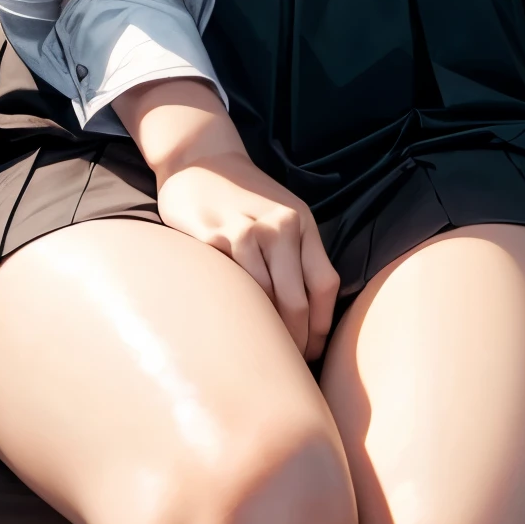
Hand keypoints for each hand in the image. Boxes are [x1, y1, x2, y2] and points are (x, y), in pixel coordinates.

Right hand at [114, 80, 339, 360]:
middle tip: (289, 366)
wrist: (199, 158)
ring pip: (265, 298)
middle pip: (298, 300)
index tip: (312, 352)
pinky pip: (230, 285)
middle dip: (296, 342)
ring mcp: (244, 231)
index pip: (325, 285)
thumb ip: (298, 253)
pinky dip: (235, 311)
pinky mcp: (211, 237)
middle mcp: (279, 225)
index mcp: (301, 222)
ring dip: (267, 333)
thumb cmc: (244, 196)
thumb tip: (312, 317)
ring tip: (263, 354)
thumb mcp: (282, 214)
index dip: (321, 327)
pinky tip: (232, 326)